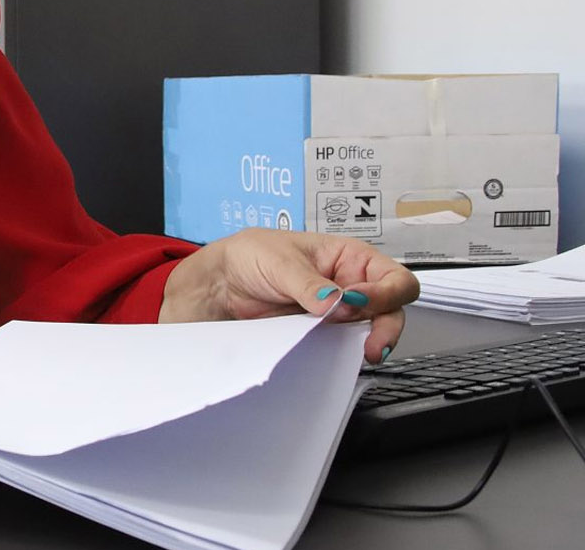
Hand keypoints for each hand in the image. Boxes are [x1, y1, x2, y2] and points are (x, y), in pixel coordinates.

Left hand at [158, 228, 419, 363]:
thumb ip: (311, 284)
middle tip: (371, 345)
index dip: (387, 293)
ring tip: (359, 353)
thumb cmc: (250, 256)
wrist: (220, 283)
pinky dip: (345, 352)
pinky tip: (337, 356)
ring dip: (369, 342)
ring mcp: (339, 312)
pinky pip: (344, 345)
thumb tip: (339, 303)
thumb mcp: (280, 262)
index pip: (393, 277)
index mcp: (349, 257)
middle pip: (392, 309)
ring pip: (372, 331)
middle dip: (386, 326)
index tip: (361, 303)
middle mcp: (351, 285)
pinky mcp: (322, 333)